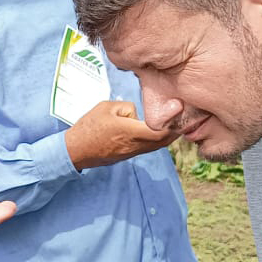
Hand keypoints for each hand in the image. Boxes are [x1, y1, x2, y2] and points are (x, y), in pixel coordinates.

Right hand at [64, 100, 179, 170]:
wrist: (76, 150)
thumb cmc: (89, 127)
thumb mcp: (106, 108)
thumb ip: (127, 108)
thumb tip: (137, 114)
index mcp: (129, 131)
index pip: (159, 130)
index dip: (173, 120)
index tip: (179, 107)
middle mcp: (134, 144)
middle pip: (164, 140)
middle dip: (177, 128)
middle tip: (185, 115)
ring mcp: (132, 152)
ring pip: (158, 145)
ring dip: (169, 135)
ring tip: (176, 122)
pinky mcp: (129, 155)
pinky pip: (149, 147)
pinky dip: (159, 139)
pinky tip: (160, 131)